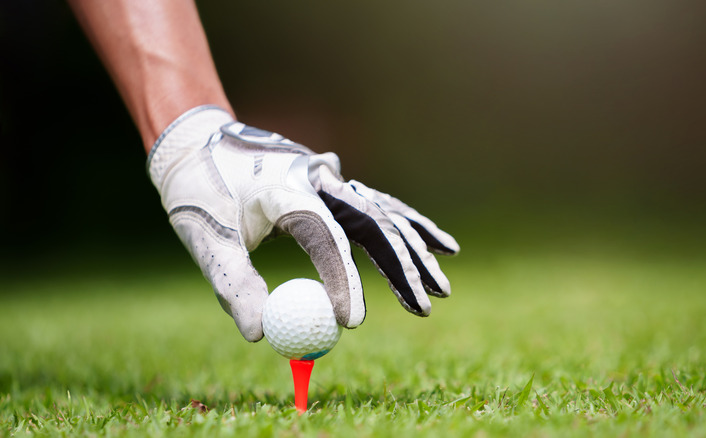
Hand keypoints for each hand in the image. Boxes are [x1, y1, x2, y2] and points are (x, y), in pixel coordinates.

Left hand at [148, 106, 459, 340]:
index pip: (325, 235)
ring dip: (415, 251)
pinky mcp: (335, 184)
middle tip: (423, 307)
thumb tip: (261, 335)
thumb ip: (233, 285)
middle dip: (402, 267)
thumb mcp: (206, 239)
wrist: (198, 140)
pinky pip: (380, 208)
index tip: (351, 322)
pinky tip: (439, 245)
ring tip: (442, 287)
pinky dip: (409, 228)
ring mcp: (331, 178)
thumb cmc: (199, 190)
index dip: (342, 279)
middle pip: (373, 223)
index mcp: (287, 186)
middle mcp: (319, 177)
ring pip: (385, 215)